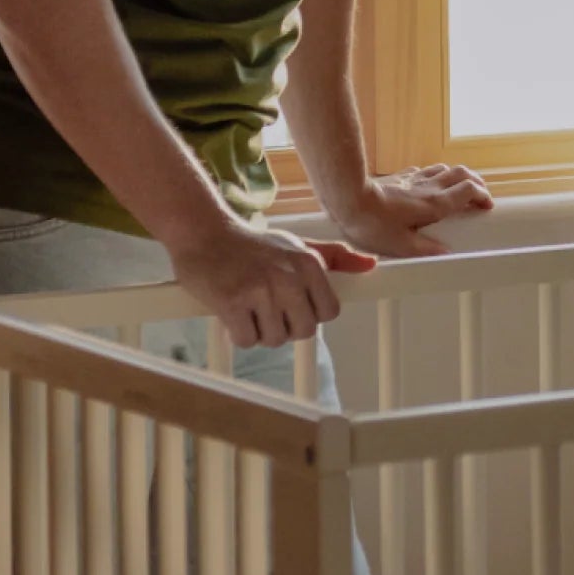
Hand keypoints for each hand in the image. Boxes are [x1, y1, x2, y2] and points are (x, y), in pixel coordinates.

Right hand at [167, 218, 375, 347]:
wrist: (204, 233)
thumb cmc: (253, 246)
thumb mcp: (297, 245)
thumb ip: (335, 257)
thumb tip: (370, 265)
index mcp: (309, 263)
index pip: (329, 312)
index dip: (309, 314)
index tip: (291, 304)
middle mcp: (289, 276)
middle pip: (304, 331)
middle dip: (285, 327)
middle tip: (266, 309)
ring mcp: (261, 290)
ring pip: (274, 339)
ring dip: (260, 331)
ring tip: (248, 307)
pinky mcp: (232, 302)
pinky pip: (247, 340)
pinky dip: (238, 334)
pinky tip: (232, 312)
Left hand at [330, 162, 494, 256]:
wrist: (349, 197)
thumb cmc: (374, 224)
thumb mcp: (401, 245)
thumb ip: (426, 250)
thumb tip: (446, 254)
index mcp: (435, 204)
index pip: (469, 190)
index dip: (482, 195)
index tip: (487, 205)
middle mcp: (430, 187)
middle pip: (462, 174)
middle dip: (476, 182)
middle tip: (479, 195)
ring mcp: (415, 179)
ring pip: (445, 169)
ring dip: (458, 176)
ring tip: (460, 189)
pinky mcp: (401, 176)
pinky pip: (425, 171)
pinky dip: (435, 175)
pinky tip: (429, 184)